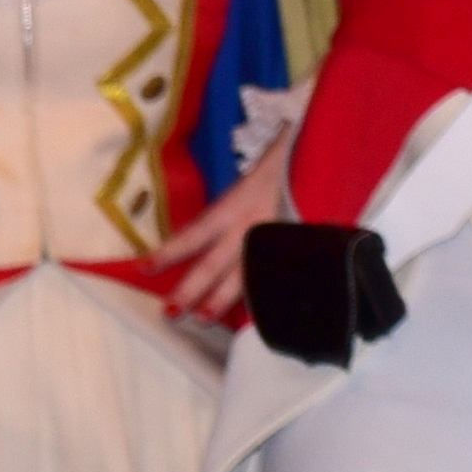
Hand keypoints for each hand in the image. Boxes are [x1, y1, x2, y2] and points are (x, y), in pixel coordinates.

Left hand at [155, 125, 294, 324]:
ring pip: (245, 275)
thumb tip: (195, 237)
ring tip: (204, 318)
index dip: (171, 251)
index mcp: (236, 206)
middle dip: (192, 289)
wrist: (324, 153)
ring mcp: (275, 238)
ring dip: (223, 299)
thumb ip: (229, 209)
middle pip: (216, 263)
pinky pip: (277, 274)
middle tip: (171, 312)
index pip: (196, 234)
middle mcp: (251, 225)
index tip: (147, 268)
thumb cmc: (280, 168)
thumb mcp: (249, 182)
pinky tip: (257, 311)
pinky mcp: (296, 244)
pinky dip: (265, 293)